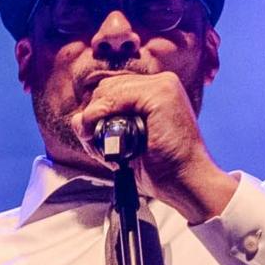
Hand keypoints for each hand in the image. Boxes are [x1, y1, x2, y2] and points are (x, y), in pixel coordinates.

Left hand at [70, 69, 235, 222]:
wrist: (186, 181)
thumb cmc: (161, 168)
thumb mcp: (124, 146)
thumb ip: (101, 131)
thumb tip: (78, 119)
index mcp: (156, 93)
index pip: (113, 90)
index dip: (97, 111)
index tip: (92, 135)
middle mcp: (161, 84)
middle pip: (108, 86)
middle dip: (94, 112)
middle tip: (92, 138)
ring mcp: (163, 86)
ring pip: (110, 90)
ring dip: (94, 115)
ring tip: (95, 138)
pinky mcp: (161, 94)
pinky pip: (117, 97)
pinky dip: (100, 113)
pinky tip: (98, 130)